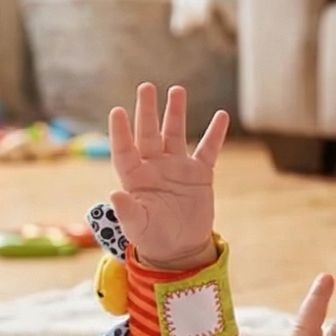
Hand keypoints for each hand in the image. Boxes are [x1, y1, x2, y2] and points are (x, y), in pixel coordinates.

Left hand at [107, 83, 228, 268]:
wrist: (180, 249)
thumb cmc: (153, 238)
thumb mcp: (137, 227)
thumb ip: (127, 210)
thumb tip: (114, 194)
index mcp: (134, 177)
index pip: (124, 149)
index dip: (120, 131)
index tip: (117, 111)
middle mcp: (153, 166)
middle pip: (148, 133)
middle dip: (147, 110)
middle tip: (146, 87)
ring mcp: (177, 168)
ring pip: (174, 134)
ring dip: (175, 112)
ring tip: (177, 90)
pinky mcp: (199, 174)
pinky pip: (208, 150)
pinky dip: (215, 134)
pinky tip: (221, 115)